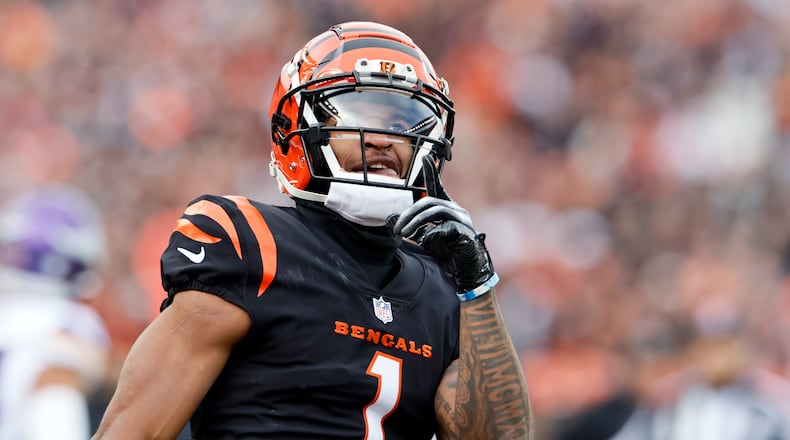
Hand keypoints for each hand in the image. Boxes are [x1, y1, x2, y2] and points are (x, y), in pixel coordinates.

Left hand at [390, 156, 497, 299]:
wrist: (464, 272)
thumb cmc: (446, 253)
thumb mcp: (422, 239)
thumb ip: (410, 228)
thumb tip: (390, 219)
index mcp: (447, 209)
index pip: (437, 187)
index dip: (431, 173)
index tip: (425, 157)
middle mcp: (456, 210)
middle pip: (429, 202)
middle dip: (409, 214)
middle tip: (396, 229)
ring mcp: (463, 219)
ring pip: (435, 209)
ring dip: (415, 222)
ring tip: (403, 234)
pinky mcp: (465, 231)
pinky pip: (444, 227)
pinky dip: (431, 235)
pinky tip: (427, 243)